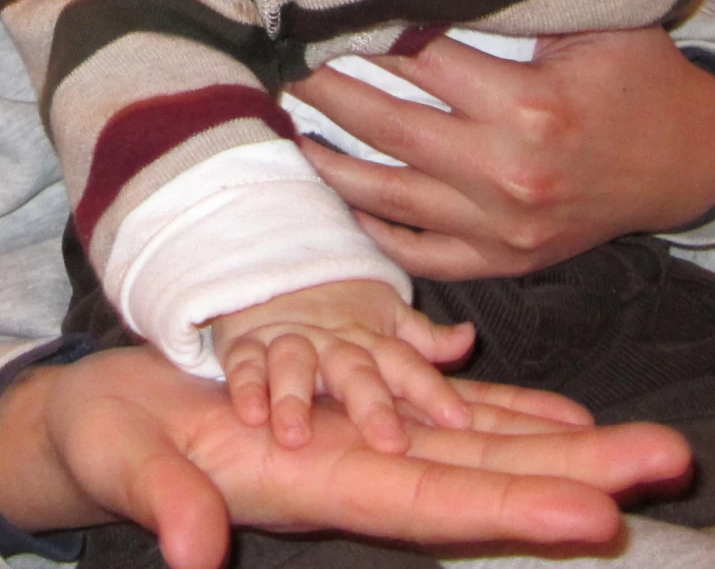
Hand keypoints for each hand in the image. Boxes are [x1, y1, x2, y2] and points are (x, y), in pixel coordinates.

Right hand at [0, 343, 691, 568]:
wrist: (99, 424)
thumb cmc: (104, 442)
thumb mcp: (124, 464)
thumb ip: (166, 504)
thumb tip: (195, 556)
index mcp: (312, 487)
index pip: (429, 506)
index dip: (512, 511)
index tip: (596, 517)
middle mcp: (358, 475)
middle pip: (485, 481)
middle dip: (579, 476)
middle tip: (673, 459)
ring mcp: (361, 449)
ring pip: (482, 451)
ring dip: (567, 450)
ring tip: (652, 447)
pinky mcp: (353, 419)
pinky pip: (447, 420)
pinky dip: (509, 420)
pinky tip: (566, 422)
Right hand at [207, 279, 473, 453]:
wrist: (273, 272)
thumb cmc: (338, 313)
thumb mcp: (386, 321)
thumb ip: (425, 338)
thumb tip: (469, 337)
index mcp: (370, 343)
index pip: (406, 364)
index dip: (432, 391)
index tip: (460, 421)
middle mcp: (332, 343)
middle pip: (355, 370)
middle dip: (371, 406)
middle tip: (389, 443)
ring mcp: (288, 341)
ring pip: (295, 364)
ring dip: (295, 398)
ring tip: (296, 437)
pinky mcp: (246, 344)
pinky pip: (245, 364)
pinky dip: (247, 387)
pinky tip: (251, 415)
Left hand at [292, 29, 714, 277]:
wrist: (691, 163)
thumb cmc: (639, 77)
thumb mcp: (599, 21)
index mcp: (530, 108)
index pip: (420, 61)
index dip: (365, 32)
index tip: (318, 9)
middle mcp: (507, 174)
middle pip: (385, 126)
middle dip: (324, 90)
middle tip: (280, 59)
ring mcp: (501, 228)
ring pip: (385, 195)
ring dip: (328, 162)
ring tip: (287, 126)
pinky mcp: (503, 261)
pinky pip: (418, 253)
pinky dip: (372, 229)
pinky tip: (338, 195)